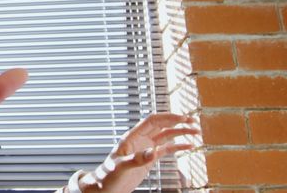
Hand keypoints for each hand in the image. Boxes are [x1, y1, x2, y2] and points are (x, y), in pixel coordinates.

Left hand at [78, 113, 198, 192]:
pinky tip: (189, 146)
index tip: (182, 118)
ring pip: (166, 136)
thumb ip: (137, 159)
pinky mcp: (149, 158)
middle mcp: (140, 140)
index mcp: (131, 137)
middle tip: (193, 122)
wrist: (105, 188)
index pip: (152, 121)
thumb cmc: (108, 176)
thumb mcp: (121, 167)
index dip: (167, 117)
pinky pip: (166, 149)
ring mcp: (145, 148)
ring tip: (196, 132)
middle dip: (177, 122)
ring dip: (180, 133)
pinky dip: (178, 147)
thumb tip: (153, 152)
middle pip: (162, 125)